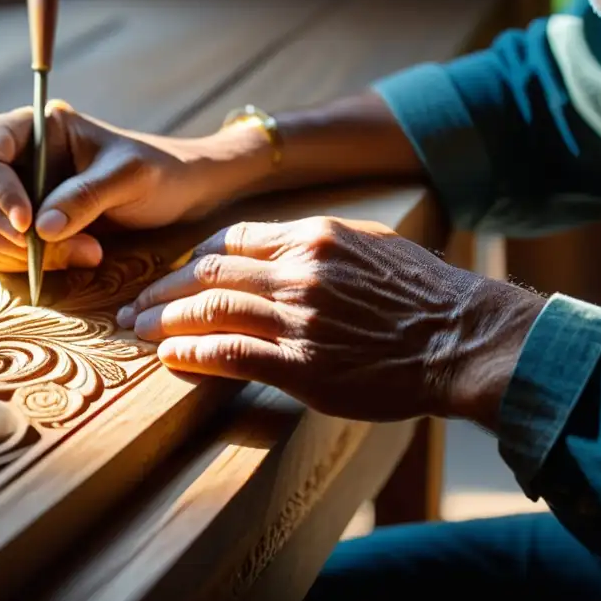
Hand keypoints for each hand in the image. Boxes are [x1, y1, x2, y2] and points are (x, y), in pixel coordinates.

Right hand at [0, 100, 268, 271]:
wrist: (180, 195)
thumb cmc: (158, 172)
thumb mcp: (129, 178)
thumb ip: (85, 198)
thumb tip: (39, 229)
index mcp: (36, 126)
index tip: (26, 222)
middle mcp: (15, 155)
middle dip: (4, 226)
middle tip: (47, 249)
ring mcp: (12, 190)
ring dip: (15, 251)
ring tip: (82, 255)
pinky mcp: (19, 224)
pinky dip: (19, 263)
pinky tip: (70, 261)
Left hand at [117, 216, 544, 425]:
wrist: (465, 338)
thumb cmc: (424, 292)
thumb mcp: (369, 244)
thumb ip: (316, 245)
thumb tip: (273, 253)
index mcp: (311, 236)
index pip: (229, 240)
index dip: (191, 258)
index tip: (173, 274)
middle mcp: (297, 270)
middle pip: (207, 273)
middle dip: (164, 288)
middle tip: (136, 302)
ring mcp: (297, 317)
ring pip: (209, 311)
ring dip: (166, 320)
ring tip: (139, 329)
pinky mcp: (302, 365)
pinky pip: (230, 354)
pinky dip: (193, 354)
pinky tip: (170, 357)